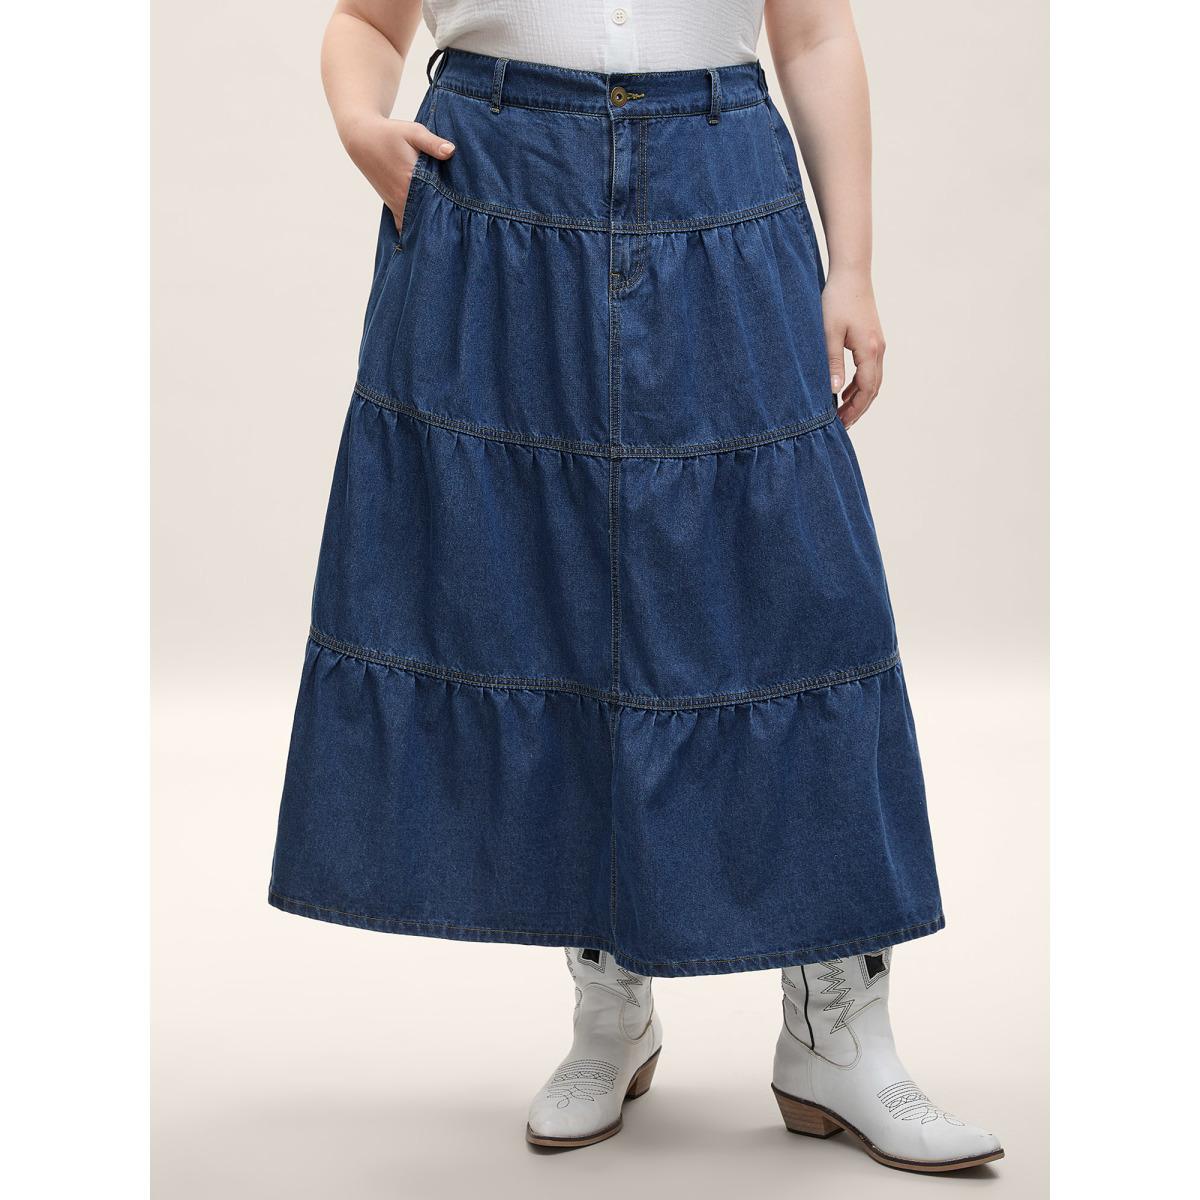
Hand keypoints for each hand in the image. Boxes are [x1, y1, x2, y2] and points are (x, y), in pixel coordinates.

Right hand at [342, 116, 455, 233]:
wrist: (362, 138)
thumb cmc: (390, 133)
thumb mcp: (413, 132)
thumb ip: (432, 143)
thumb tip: (451, 151)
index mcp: (411, 182)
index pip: (435, 205)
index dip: (450, 211)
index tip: (465, 217)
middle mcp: (403, 198)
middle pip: (427, 219)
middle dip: (442, 223)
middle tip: (461, 228)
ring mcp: (396, 204)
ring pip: (415, 224)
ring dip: (428, 227)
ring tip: (446, 231)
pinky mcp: (392, 205)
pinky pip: (405, 223)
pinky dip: (415, 227)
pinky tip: (426, 231)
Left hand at [821, 269, 885, 427]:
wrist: (852, 274)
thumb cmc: (837, 300)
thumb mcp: (828, 333)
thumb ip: (831, 363)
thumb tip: (833, 392)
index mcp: (869, 351)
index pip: (865, 390)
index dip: (854, 410)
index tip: (841, 424)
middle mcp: (879, 349)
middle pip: (872, 389)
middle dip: (858, 409)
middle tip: (842, 426)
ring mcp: (878, 344)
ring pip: (873, 380)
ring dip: (859, 398)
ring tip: (842, 413)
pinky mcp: (873, 339)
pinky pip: (870, 369)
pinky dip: (859, 384)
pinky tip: (845, 391)